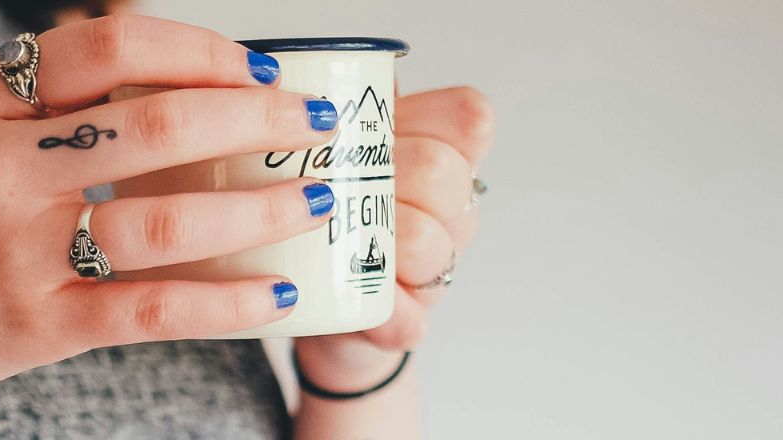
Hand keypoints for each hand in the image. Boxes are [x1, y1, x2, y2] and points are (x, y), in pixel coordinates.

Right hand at [0, 16, 344, 434]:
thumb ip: (49, 102)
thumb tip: (184, 78)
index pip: (109, 46)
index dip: (201, 50)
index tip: (259, 69)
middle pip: (155, 123)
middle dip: (255, 119)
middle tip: (311, 127)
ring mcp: (15, 249)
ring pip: (168, 217)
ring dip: (261, 207)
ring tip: (317, 199)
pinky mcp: (36, 324)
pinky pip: (153, 307)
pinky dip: (227, 302)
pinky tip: (275, 293)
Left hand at [294, 86, 494, 386]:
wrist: (313, 300)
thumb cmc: (328, 210)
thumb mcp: (335, 150)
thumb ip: (340, 109)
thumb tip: (317, 75)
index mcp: (439, 157)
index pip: (468, 118)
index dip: (427, 120)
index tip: (378, 131)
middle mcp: (450, 212)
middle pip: (442, 172)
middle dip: (386, 176)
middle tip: (336, 186)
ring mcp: (435, 269)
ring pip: (430, 242)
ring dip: (380, 238)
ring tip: (337, 237)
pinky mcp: (410, 322)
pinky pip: (410, 313)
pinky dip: (381, 305)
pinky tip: (358, 295)